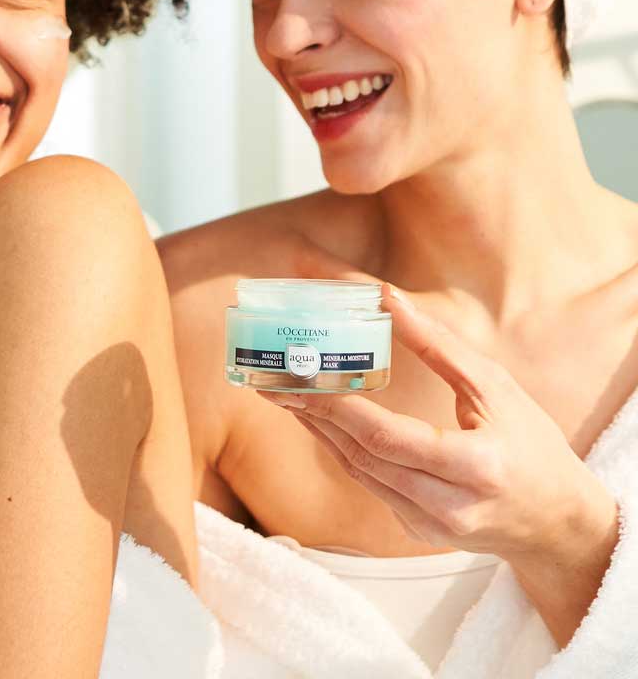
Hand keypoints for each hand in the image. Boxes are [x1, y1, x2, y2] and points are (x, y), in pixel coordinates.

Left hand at [260, 287, 617, 566]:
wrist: (556, 522)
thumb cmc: (532, 443)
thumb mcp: (495, 386)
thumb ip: (438, 344)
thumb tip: (386, 297)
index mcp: (476, 466)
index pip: (390, 438)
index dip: (339, 410)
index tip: (300, 380)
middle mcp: (450, 506)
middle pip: (364, 457)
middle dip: (314, 417)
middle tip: (274, 380)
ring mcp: (432, 526)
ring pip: (360, 473)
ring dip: (320, 432)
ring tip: (286, 394)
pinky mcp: (418, 532)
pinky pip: (370, 484)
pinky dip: (342, 450)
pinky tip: (320, 421)